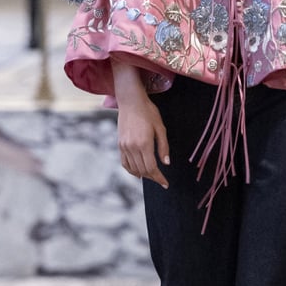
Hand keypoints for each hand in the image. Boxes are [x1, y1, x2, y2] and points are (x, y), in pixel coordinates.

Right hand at [112, 61, 169, 187]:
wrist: (131, 101)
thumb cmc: (149, 112)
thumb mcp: (160, 128)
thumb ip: (163, 147)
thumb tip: (166, 163)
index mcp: (144, 143)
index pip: (151, 168)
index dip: (159, 178)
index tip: (165, 184)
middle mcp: (132, 147)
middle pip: (142, 170)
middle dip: (153, 177)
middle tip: (161, 180)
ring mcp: (124, 146)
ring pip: (133, 168)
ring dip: (143, 174)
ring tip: (152, 175)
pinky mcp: (120, 145)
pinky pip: (125, 163)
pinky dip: (131, 170)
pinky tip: (138, 172)